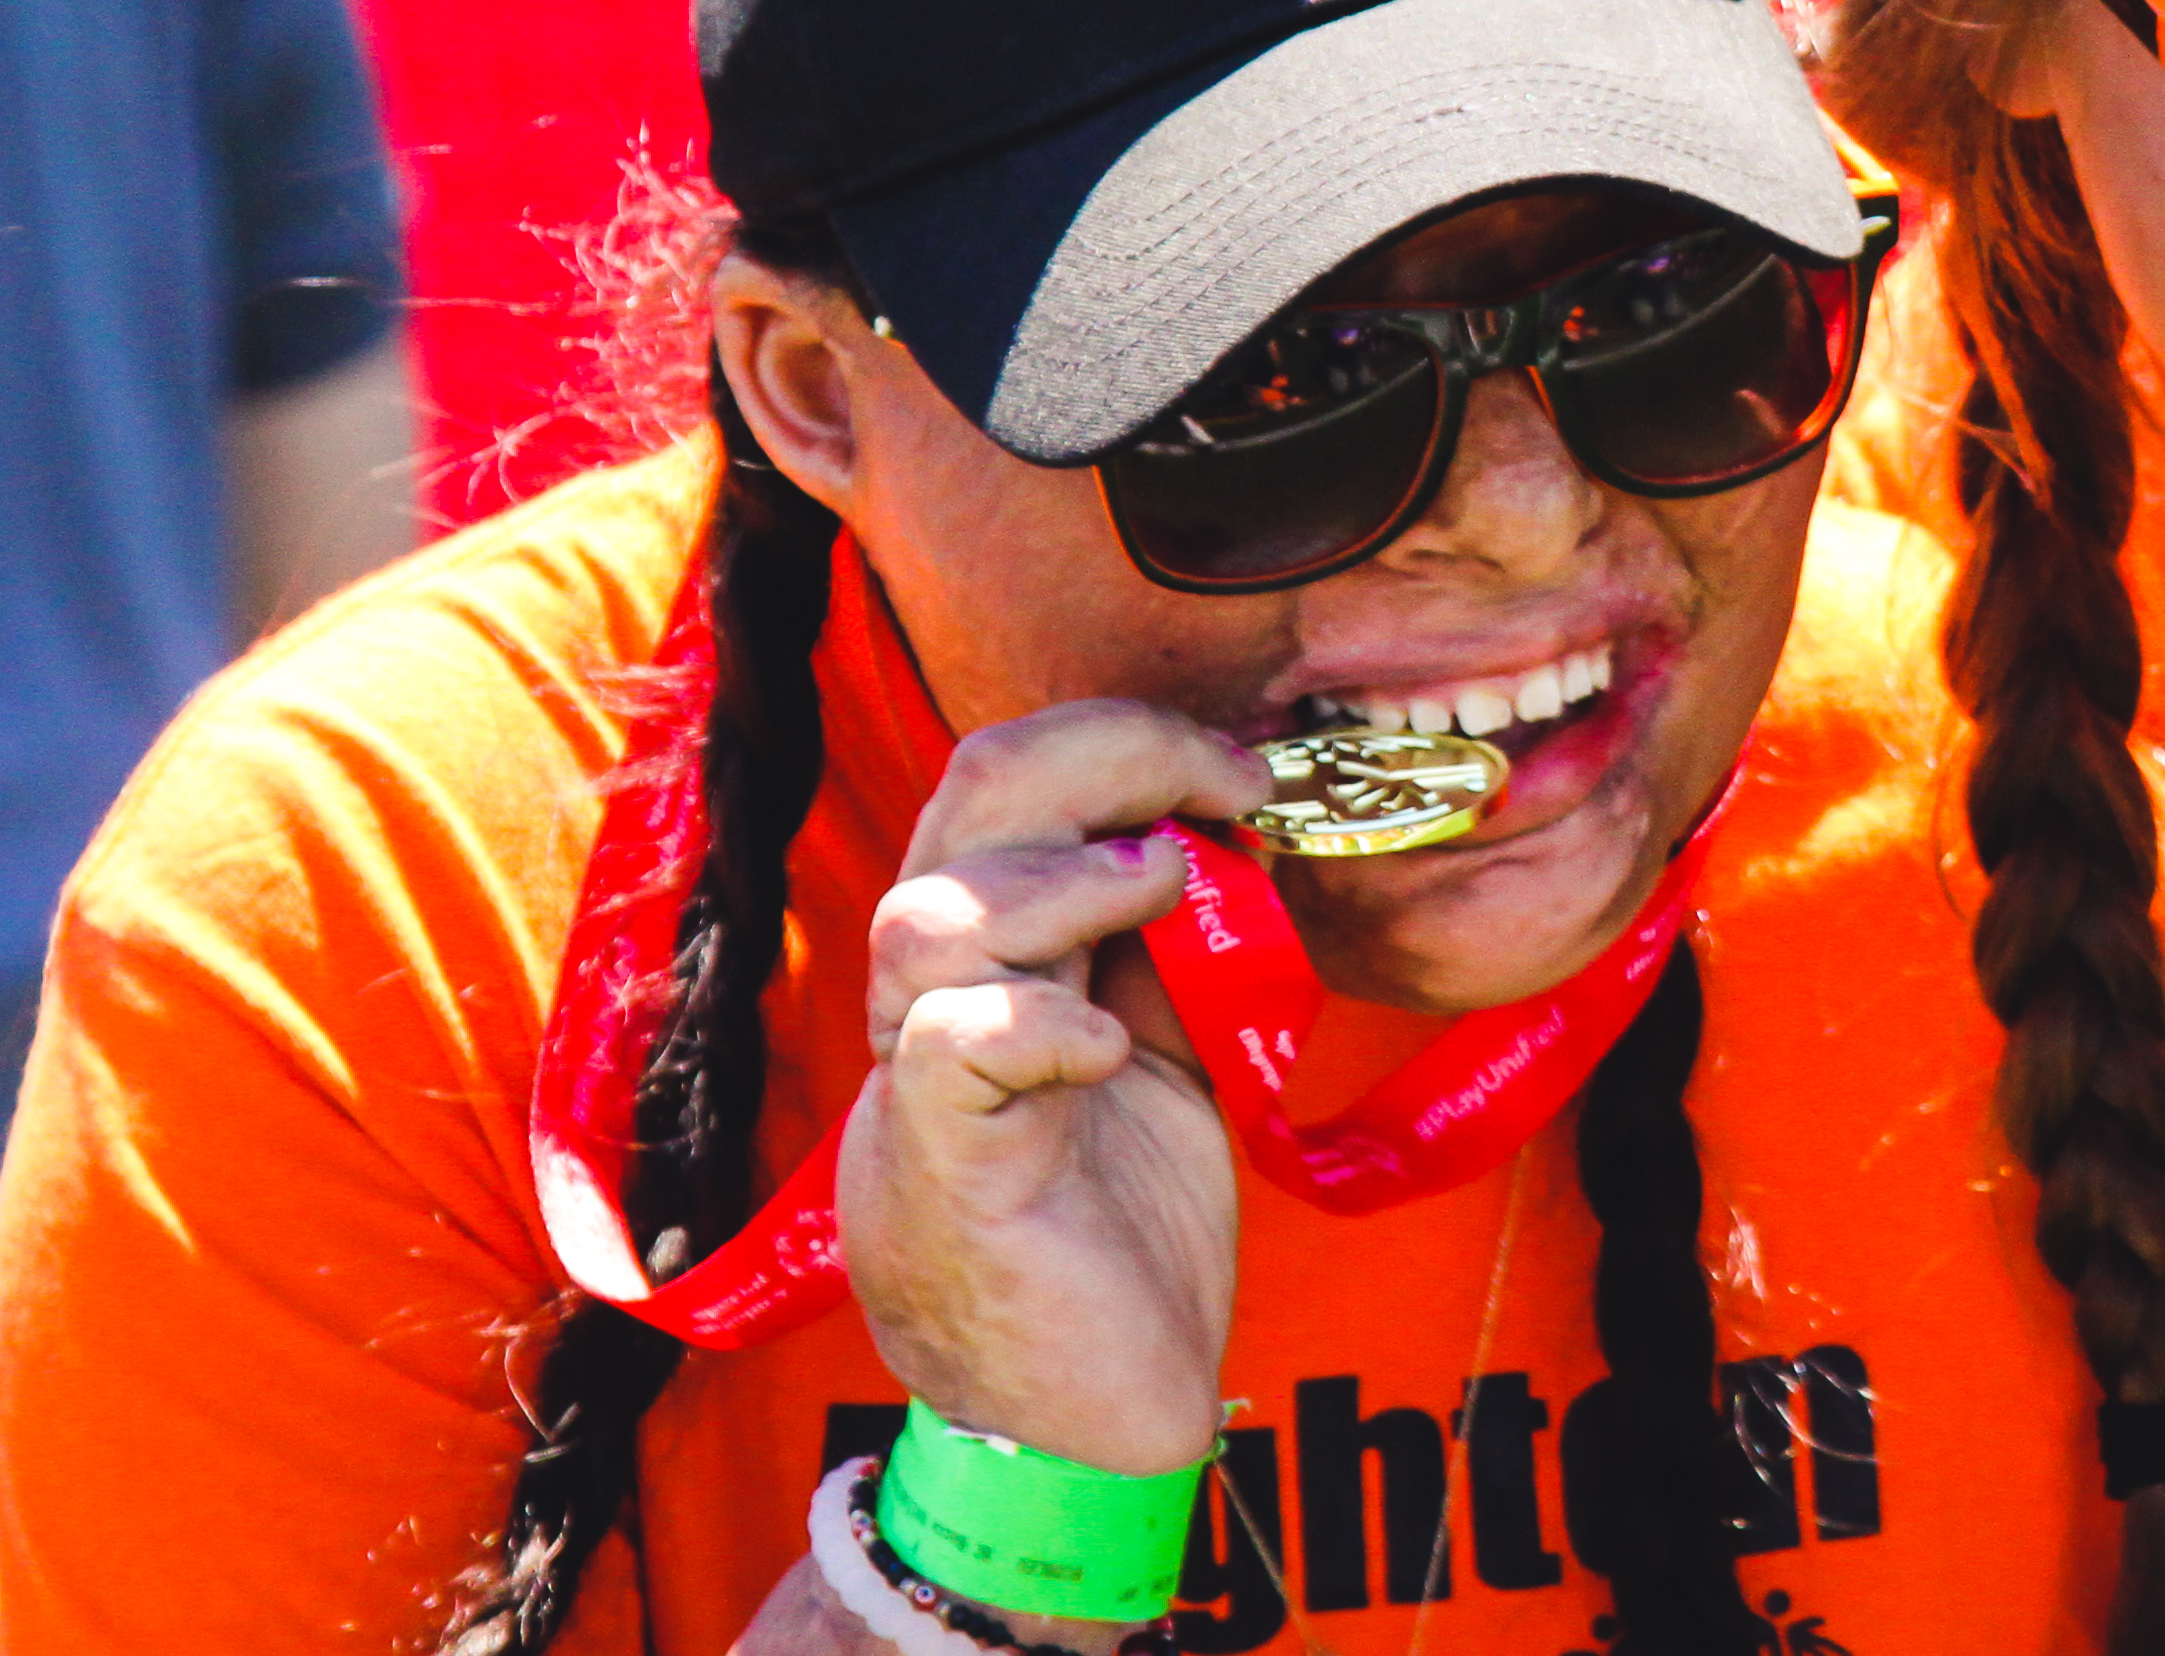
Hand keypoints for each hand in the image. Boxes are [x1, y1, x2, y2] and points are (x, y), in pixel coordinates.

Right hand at [844, 699, 1264, 1475]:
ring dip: (1066, 881)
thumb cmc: (1123, 1242)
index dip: (1123, 743)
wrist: (1090, 1422)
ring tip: (1163, 897)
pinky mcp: (944, 1174)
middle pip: (965, 803)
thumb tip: (1231, 834)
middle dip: (1104, 756)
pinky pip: (946, 1048)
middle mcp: (939, 1005)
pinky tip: (1109, 1048)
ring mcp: (924, 1090)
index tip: (1240, 776)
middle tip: (1220, 794)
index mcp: (993, 961)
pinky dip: (1034, 1021)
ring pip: (929, 914)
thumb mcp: (1173, 1057)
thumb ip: (1180, 949)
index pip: (1007, 783)